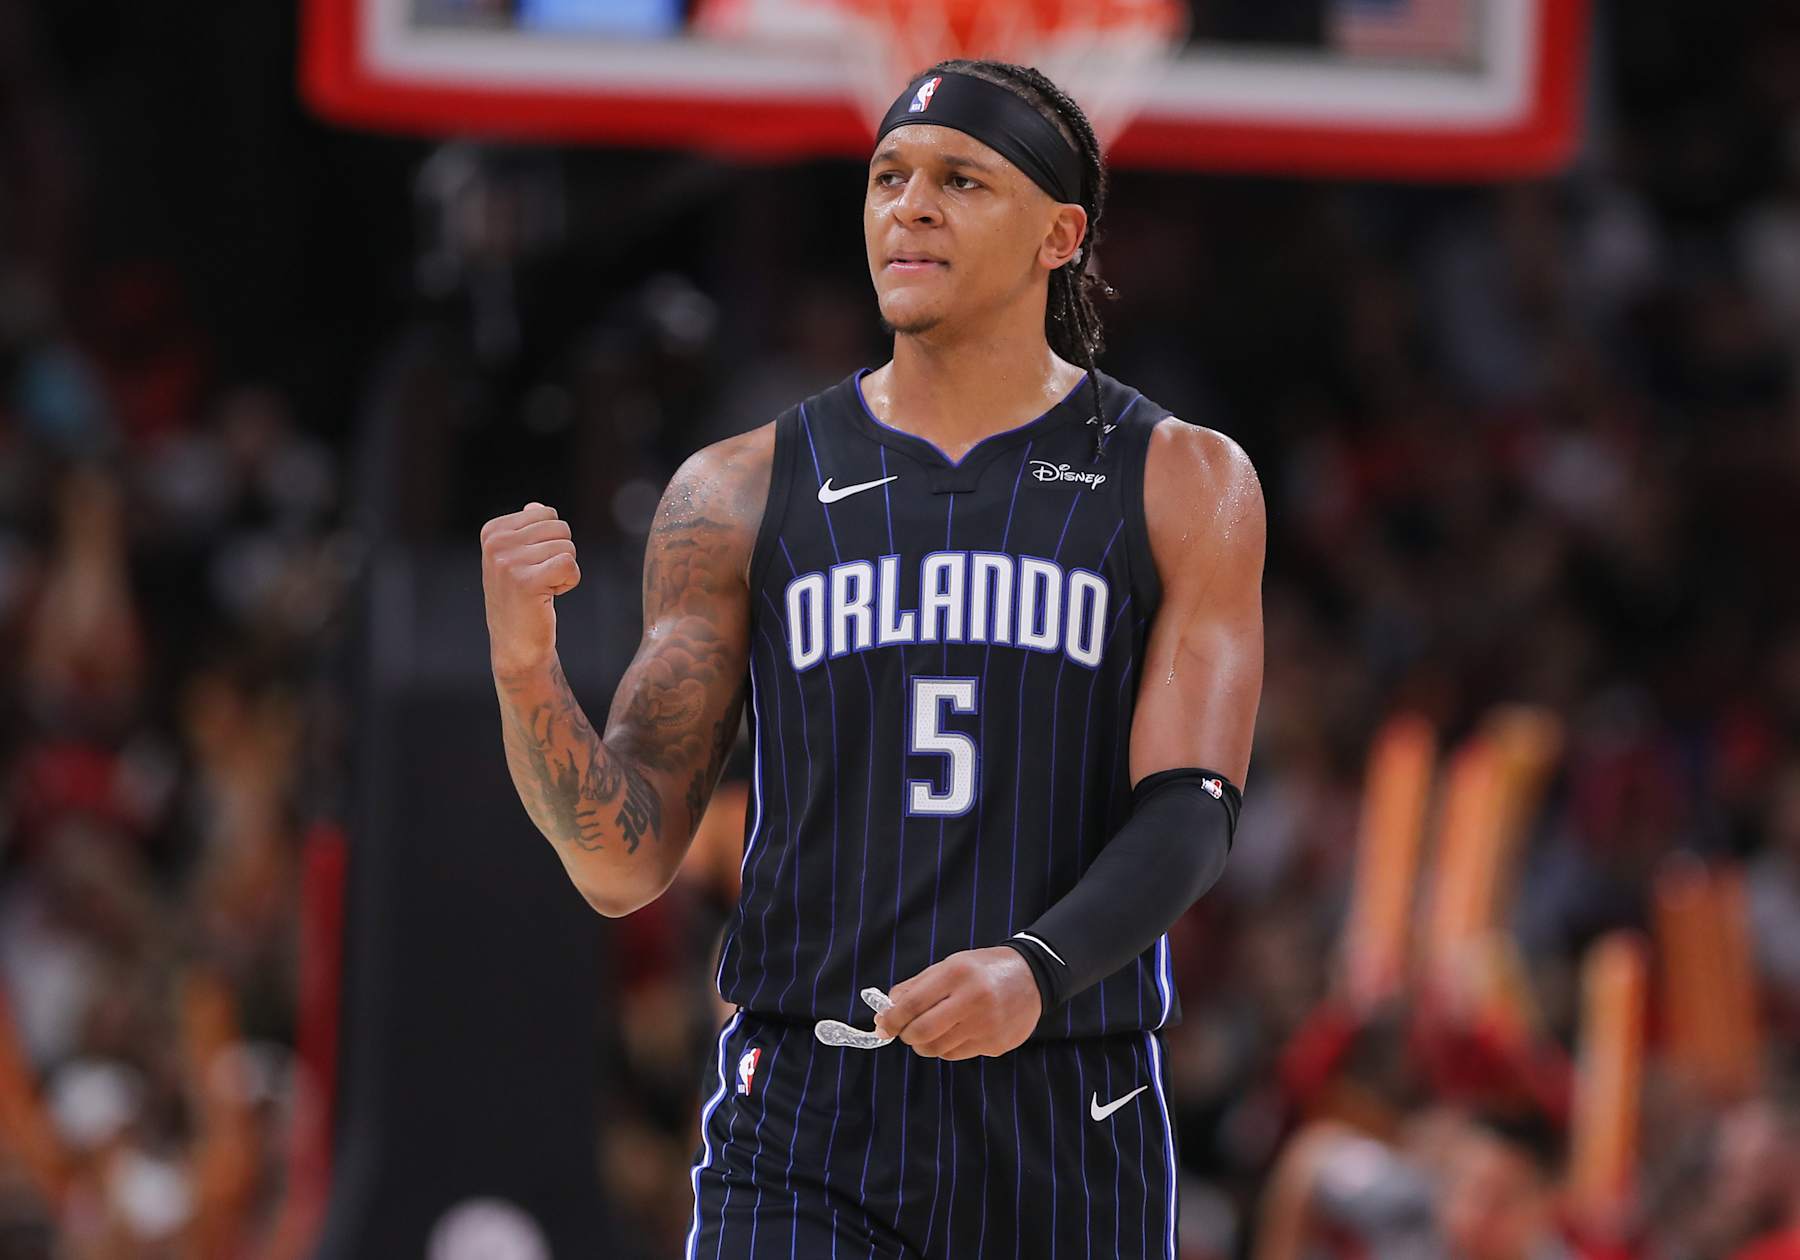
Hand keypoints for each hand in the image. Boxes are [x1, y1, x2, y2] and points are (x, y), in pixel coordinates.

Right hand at [481, 503, 579, 676]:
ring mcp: (508, 562)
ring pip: (567, 547)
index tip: (533, 565)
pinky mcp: (526, 581)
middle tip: (541, 579)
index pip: (547, 513)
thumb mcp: (517, 559)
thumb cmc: (522, 599)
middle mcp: (496, 543)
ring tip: (542, 589)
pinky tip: (550, 596)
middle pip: (560, 527)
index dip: (551, 541)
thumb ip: (527, 530)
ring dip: (564, 571)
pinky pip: (570, 564)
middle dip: (561, 554)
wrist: (516, 644)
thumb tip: (537, 506)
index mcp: (492, 531)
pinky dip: (570, 581)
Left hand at [873, 946, 1042, 1059]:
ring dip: (925, 1044)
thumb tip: (883, 1014)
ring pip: (937, 1049)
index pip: (912, 1004)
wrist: (1032, 977)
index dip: (892, 1019)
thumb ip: (914, 987)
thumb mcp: (948, 966)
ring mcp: (986, 1025)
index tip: (882, 1026)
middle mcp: (973, 999)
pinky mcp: (996, 1044)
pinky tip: (956, 1033)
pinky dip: (946, 1047)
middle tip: (906, 1031)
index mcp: (957, 974)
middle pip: (922, 1032)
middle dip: (906, 1035)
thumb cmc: (982, 970)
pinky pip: (957, 1055)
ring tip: (933, 1030)